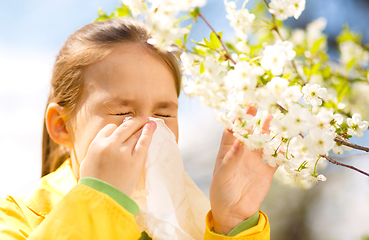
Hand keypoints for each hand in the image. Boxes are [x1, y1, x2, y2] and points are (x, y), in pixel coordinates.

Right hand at [79, 116, 156, 195]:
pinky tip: (152, 126)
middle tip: (141, 118)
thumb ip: (96, 150)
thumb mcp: (87, 163)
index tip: (123, 129)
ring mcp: (123, 152)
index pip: (109, 128)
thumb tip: (104, 142)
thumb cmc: (93, 184)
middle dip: (134, 121)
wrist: (101, 198)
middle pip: (124, 127)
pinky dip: (148, 133)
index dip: (117, 128)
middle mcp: (110, 144)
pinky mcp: (135, 160)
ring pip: (135, 133)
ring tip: (149, 122)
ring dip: (142, 125)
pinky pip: (143, 142)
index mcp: (96, 144)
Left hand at [209, 106, 277, 234]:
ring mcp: (255, 160)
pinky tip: (287, 140)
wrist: (234, 212)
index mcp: (228, 150)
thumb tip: (239, 141)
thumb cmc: (221, 192)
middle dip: (253, 118)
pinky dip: (282, 149)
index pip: (232, 130)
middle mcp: (242, 152)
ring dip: (268, 130)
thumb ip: (231, 159)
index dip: (237, 118)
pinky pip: (276, 157)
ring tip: (273, 116)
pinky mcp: (267, 170)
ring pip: (264, 141)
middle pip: (249, 131)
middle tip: (259, 103)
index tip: (243, 106)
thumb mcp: (223, 175)